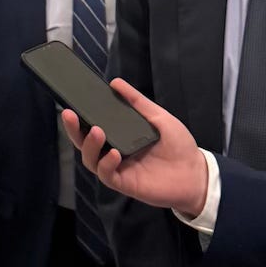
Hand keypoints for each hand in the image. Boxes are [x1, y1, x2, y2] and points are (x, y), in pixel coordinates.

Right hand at [61, 79, 207, 217]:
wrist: (196, 173)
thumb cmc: (178, 145)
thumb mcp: (158, 117)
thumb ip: (137, 102)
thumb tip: (115, 82)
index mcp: (119, 137)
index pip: (92, 127)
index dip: (79, 118)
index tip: (71, 104)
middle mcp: (114, 152)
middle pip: (84, 143)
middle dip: (73, 129)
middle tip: (69, 114)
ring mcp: (118, 169)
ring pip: (91, 159)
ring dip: (90, 145)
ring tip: (97, 131)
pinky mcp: (125, 183)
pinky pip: (106, 175)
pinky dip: (106, 163)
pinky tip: (114, 153)